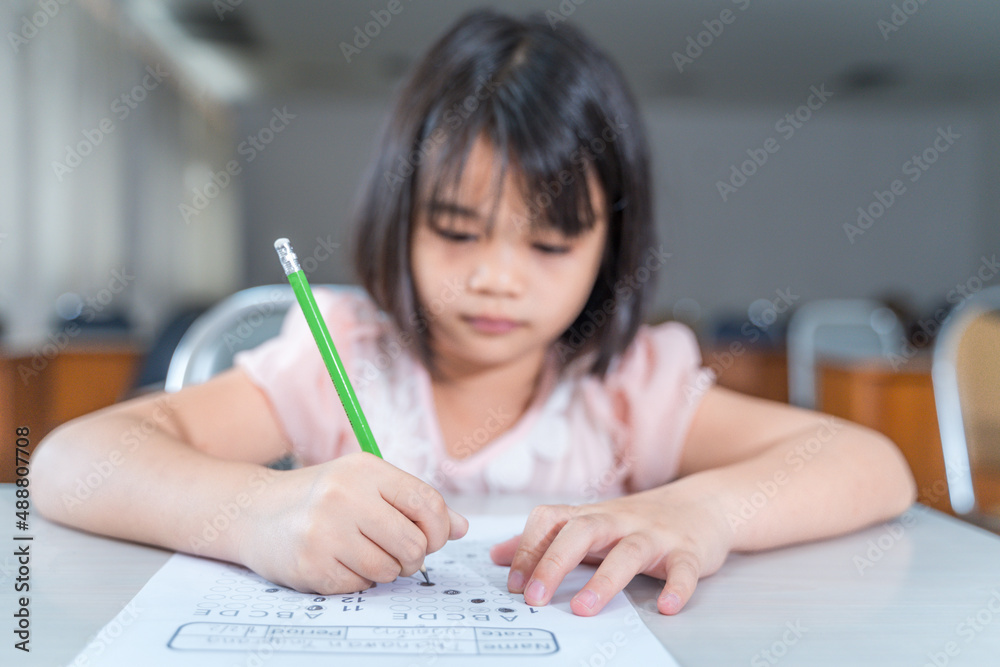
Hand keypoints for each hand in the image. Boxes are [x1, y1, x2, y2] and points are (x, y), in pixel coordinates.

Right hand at [237, 452, 467, 593]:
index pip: (427, 503)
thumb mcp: (366, 485)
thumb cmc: (321, 498)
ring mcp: (325, 530)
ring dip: (384, 570)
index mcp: (366, 469)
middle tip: (397, 552)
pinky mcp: (310, 564)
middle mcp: (345, 495)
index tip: (431, 537)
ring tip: (363, 553)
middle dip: (413, 556)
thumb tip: (461, 527)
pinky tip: (338, 562)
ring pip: (389, 569)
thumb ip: (414, 503)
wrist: (254, 512)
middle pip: (413, 543)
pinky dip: (356, 580)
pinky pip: (360, 585)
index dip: (439, 529)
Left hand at [489, 485, 731, 615]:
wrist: (702, 505)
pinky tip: (666, 607)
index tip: (513, 583)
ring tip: (584, 609)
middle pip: (582, 531)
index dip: (528, 548)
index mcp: (592, 516)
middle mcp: (620, 521)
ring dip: (604, 581)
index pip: (550, 520)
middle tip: (534, 597)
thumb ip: (544, 540)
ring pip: (628, 552)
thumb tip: (496, 555)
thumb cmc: (637, 521)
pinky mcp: (688, 552)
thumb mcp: (589, 525)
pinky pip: (682, 569)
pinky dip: (676, 587)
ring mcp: (655, 535)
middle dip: (554, 562)